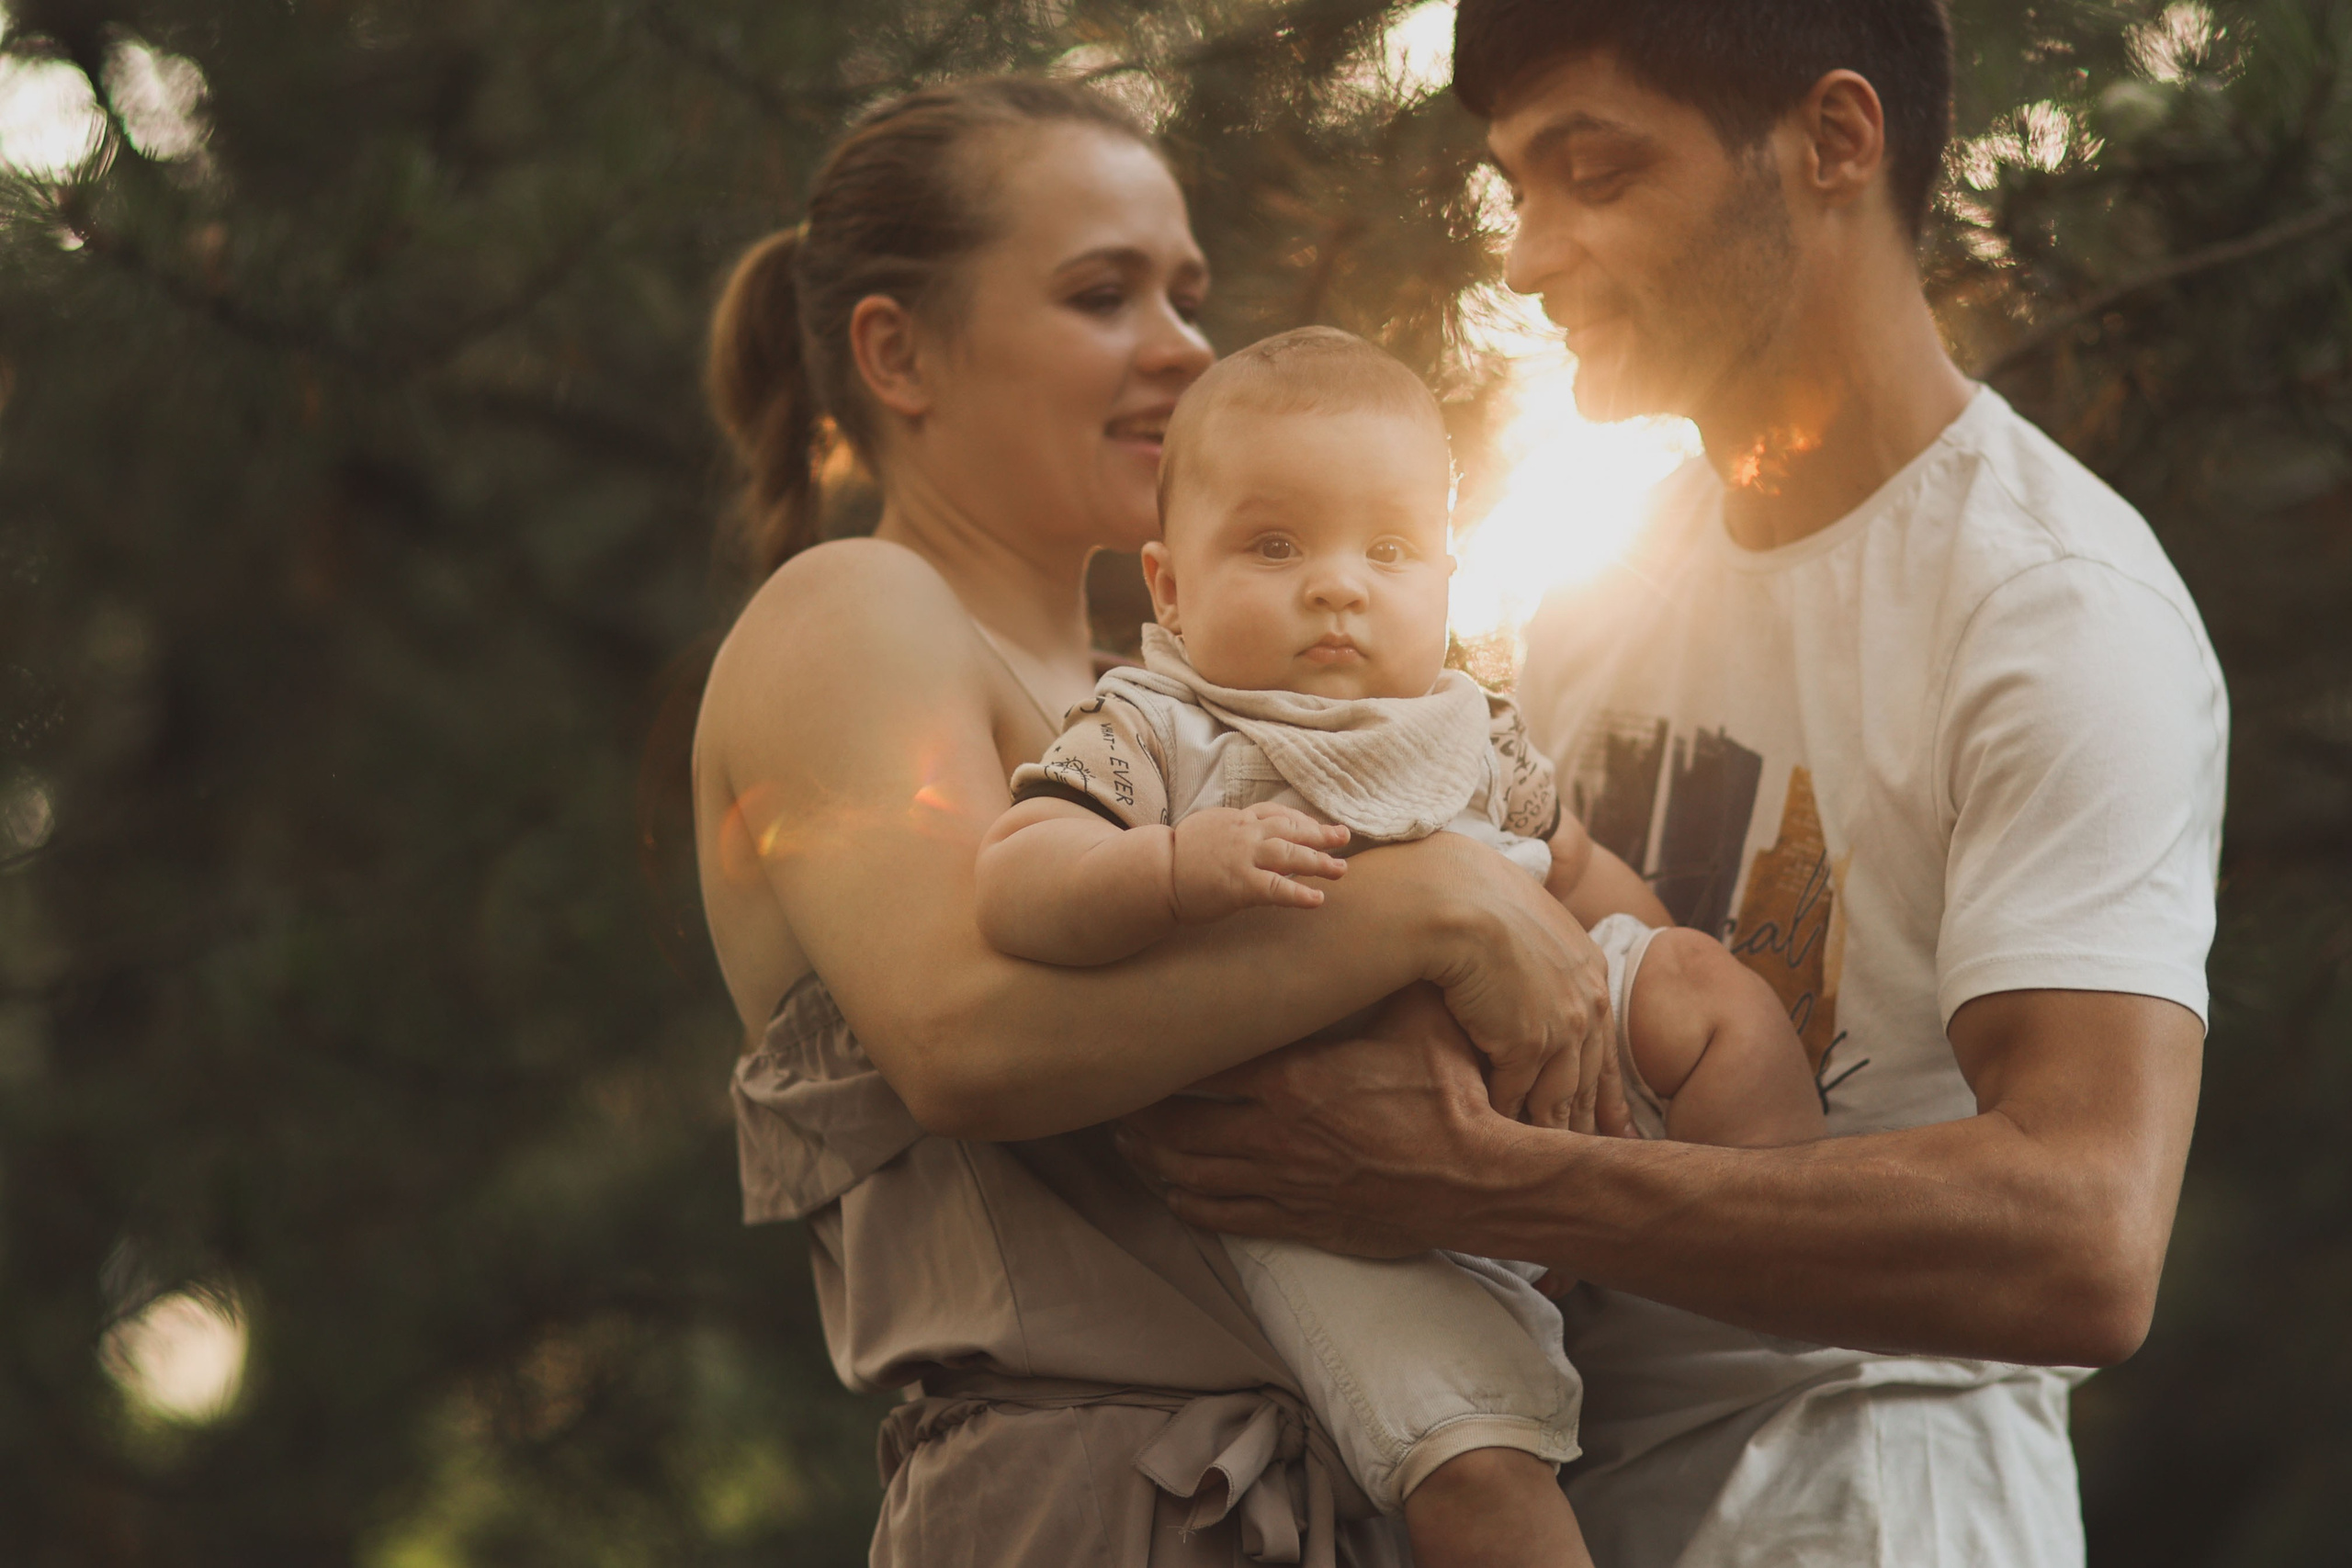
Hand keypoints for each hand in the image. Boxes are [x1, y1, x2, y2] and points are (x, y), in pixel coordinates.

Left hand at [1117, 986, 1512, 1256]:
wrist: (1483, 1181)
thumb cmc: (1454, 1097)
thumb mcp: (1422, 1021)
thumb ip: (1390, 977)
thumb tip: (1391, 924)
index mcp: (1295, 1080)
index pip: (1206, 1064)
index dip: (1167, 1054)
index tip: (1143, 1037)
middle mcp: (1276, 1135)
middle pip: (1178, 1126)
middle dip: (1142, 1113)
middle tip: (1118, 1095)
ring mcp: (1285, 1184)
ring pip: (1191, 1175)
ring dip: (1153, 1159)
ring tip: (1129, 1142)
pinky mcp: (1302, 1221)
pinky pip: (1226, 1218)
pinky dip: (1191, 1204)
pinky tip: (1174, 1194)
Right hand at [1169, 804, 1349, 922]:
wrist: (1155, 872)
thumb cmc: (1177, 857)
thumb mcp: (1208, 831)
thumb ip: (1233, 832)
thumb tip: (1254, 838)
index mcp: (1236, 820)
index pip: (1275, 814)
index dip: (1300, 820)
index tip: (1317, 826)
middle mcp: (1244, 834)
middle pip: (1290, 829)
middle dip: (1320, 833)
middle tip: (1343, 837)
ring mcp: (1243, 858)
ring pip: (1289, 854)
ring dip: (1318, 861)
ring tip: (1341, 869)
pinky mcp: (1240, 884)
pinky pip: (1276, 887)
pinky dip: (1298, 893)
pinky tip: (1317, 899)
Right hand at [1421, 835, 1628, 1132]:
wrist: (1461, 901)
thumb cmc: (1482, 899)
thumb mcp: (1532, 921)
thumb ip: (1541, 950)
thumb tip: (1527, 957)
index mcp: (1592, 974)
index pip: (1605, 1046)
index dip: (1608, 1090)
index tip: (1615, 1124)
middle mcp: (1587, 1004)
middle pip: (1588, 1079)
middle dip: (1589, 1122)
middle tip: (1590, 1156)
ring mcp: (1561, 1028)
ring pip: (1558, 1096)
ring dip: (1550, 1130)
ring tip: (1544, 1162)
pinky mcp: (1526, 1045)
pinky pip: (1517, 1095)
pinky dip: (1508, 1118)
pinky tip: (1502, 1137)